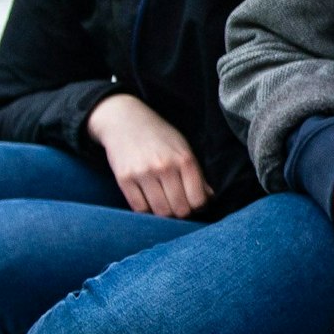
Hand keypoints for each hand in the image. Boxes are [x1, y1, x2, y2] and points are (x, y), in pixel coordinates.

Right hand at [85, 94, 211, 218]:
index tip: (192, 203)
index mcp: (184, 159)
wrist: (124, 119)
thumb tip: (209, 197)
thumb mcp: (183, 147)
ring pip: (160, 212)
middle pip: (179, 209)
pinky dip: (146, 210)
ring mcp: (143, 173)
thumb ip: (196, 173)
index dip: (197, 206)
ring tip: (163, 204)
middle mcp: (165, 167)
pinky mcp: (124, 179)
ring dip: (163, 213)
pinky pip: (139, 208)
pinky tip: (148, 201)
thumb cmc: (158, 135)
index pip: (197, 199)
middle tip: (176, 205)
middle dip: (180, 212)